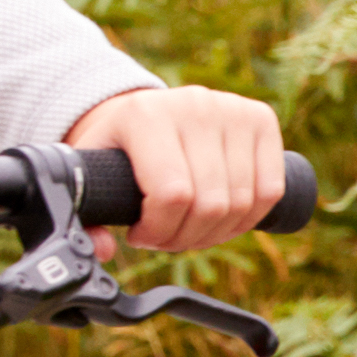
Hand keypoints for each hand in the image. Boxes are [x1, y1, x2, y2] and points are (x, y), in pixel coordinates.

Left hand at [65, 82, 287, 254]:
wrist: (142, 110)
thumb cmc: (115, 148)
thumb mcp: (88, 174)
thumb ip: (85, 216)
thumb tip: (101, 251)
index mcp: (145, 116)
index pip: (172, 194)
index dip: (159, 231)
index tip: (140, 235)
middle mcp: (193, 106)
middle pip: (210, 203)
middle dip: (186, 237)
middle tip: (165, 237)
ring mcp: (232, 109)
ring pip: (242, 202)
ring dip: (217, 233)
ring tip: (189, 229)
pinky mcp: (261, 118)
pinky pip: (270, 190)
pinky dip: (248, 218)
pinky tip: (222, 219)